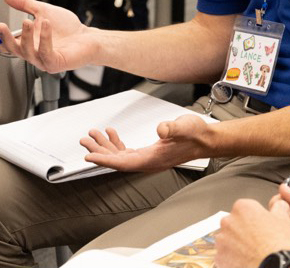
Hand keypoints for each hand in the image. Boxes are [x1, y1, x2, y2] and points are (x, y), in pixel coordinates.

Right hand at [0, 0, 94, 73]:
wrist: (87, 37)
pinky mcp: (56, 63)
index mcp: (28, 43)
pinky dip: (44, 38)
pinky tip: (46, 24)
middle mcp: (33, 54)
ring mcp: (44, 60)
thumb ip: (24, 4)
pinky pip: (46, 52)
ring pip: (27, 52)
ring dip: (25, 36)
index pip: (8, 44)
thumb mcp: (42, 11)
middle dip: (5, 38)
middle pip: (13, 50)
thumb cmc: (67, 28)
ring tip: (27, 21)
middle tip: (1, 25)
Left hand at [80, 114, 210, 172]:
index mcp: (153, 159)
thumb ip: (172, 128)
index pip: (123, 163)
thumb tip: (161, 129)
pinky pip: (127, 151)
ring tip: (92, 135)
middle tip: (84, 141)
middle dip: (99, 152)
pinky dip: (116, 143)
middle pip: (117, 161)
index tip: (89, 158)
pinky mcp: (149, 152)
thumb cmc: (196, 134)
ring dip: (105, 146)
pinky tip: (111, 133)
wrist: (206, 139)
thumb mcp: (185, 127)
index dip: (104, 161)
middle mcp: (148, 162)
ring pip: (120, 156)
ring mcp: (148, 158)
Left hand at [216, 196, 289, 267]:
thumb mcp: (286, 221)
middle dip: (244, 232)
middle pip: (234, 224)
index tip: (262, 227)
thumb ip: (279, 209)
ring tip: (253, 254)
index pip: (246, 209)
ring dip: (237, 246)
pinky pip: (225, 257)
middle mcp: (228, 222)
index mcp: (243, 208)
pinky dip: (233, 260)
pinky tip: (247, 262)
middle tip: (258, 242)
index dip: (256, 219)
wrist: (278, 267)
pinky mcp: (220, 258)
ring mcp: (222, 241)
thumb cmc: (280, 246)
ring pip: (228, 241)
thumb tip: (279, 205)